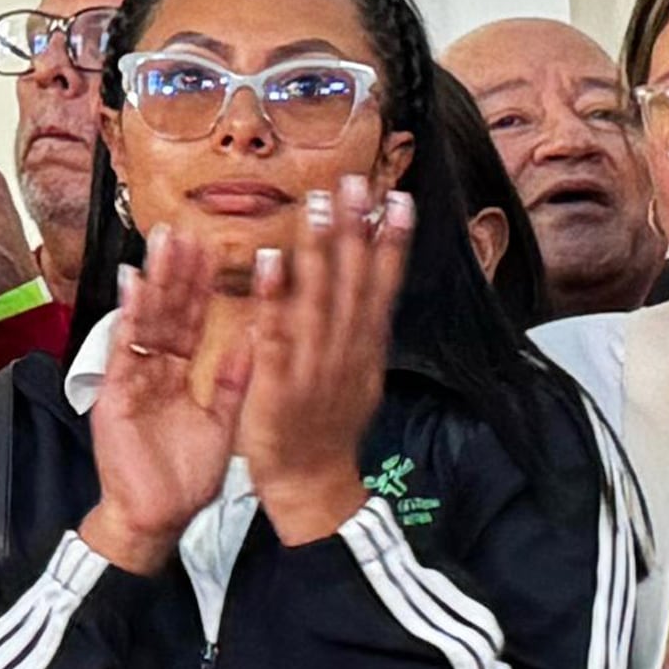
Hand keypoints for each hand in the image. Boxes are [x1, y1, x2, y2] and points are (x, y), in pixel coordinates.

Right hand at [82, 231, 247, 573]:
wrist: (156, 519)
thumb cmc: (185, 480)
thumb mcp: (223, 423)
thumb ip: (235, 381)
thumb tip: (255, 338)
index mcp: (180, 378)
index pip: (192, 322)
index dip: (201, 286)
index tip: (211, 248)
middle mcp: (154, 372)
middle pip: (167, 313)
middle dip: (175, 271)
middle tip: (183, 229)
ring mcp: (132, 381)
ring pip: (146, 323)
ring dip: (155, 282)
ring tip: (163, 242)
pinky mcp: (115, 396)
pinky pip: (124, 351)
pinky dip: (129, 317)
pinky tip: (135, 285)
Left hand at [237, 175, 411, 544]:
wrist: (311, 486)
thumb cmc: (327, 430)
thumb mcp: (359, 378)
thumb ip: (363, 335)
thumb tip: (374, 290)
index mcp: (364, 349)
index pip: (382, 287)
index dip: (392, 242)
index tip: (398, 199)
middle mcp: (345, 353)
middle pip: (355, 284)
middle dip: (358, 231)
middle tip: (357, 183)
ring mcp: (313, 367)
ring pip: (320, 300)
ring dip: (321, 250)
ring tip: (319, 205)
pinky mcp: (277, 383)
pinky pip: (275, 334)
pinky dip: (274, 297)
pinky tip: (270, 261)